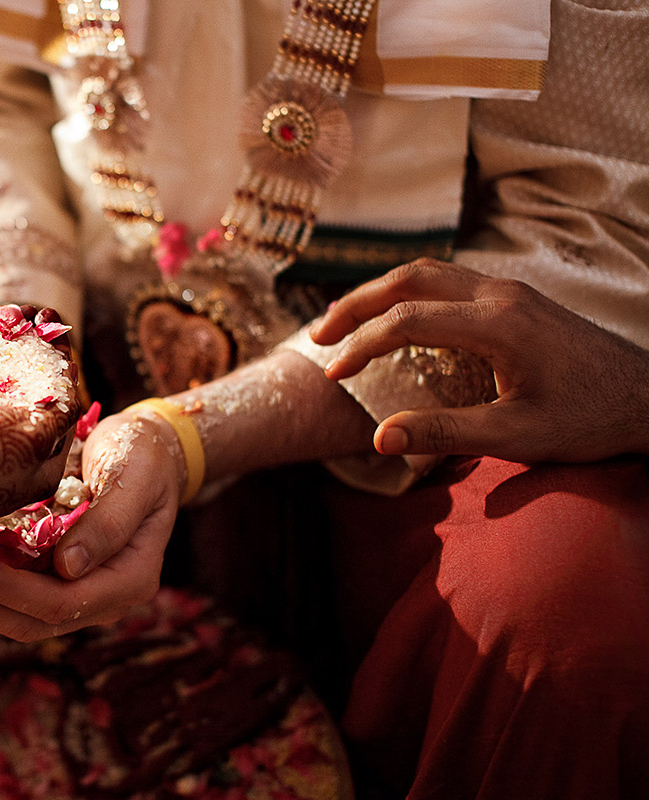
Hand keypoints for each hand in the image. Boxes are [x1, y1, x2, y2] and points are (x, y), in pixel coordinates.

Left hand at [0, 409, 182, 640]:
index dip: (12, 589)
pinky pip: (22, 600)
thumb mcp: (133, 477)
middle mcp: (108, 599)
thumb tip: (68, 567)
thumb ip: (108, 521)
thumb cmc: (143, 455)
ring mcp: (85, 594)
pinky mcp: (63, 582)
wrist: (149, 450)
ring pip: (24, 619)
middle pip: (37, 622)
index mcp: (132, 579)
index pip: (63, 601)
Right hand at [310, 259, 648, 461]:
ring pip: (429, 272)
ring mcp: (511, 292)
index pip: (406, 321)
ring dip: (381, 293)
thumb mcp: (516, 438)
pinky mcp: (517, 300)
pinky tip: (397, 320)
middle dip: (356, 305)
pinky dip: (409, 293)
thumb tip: (379, 437)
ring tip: (346, 323)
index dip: (361, 346)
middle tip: (319, 337)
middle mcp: (501, 295)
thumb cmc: (589, 422)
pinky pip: (449, 281)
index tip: (333, 373)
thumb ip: (444, 433)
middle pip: (409, 279)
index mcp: (498, 325)